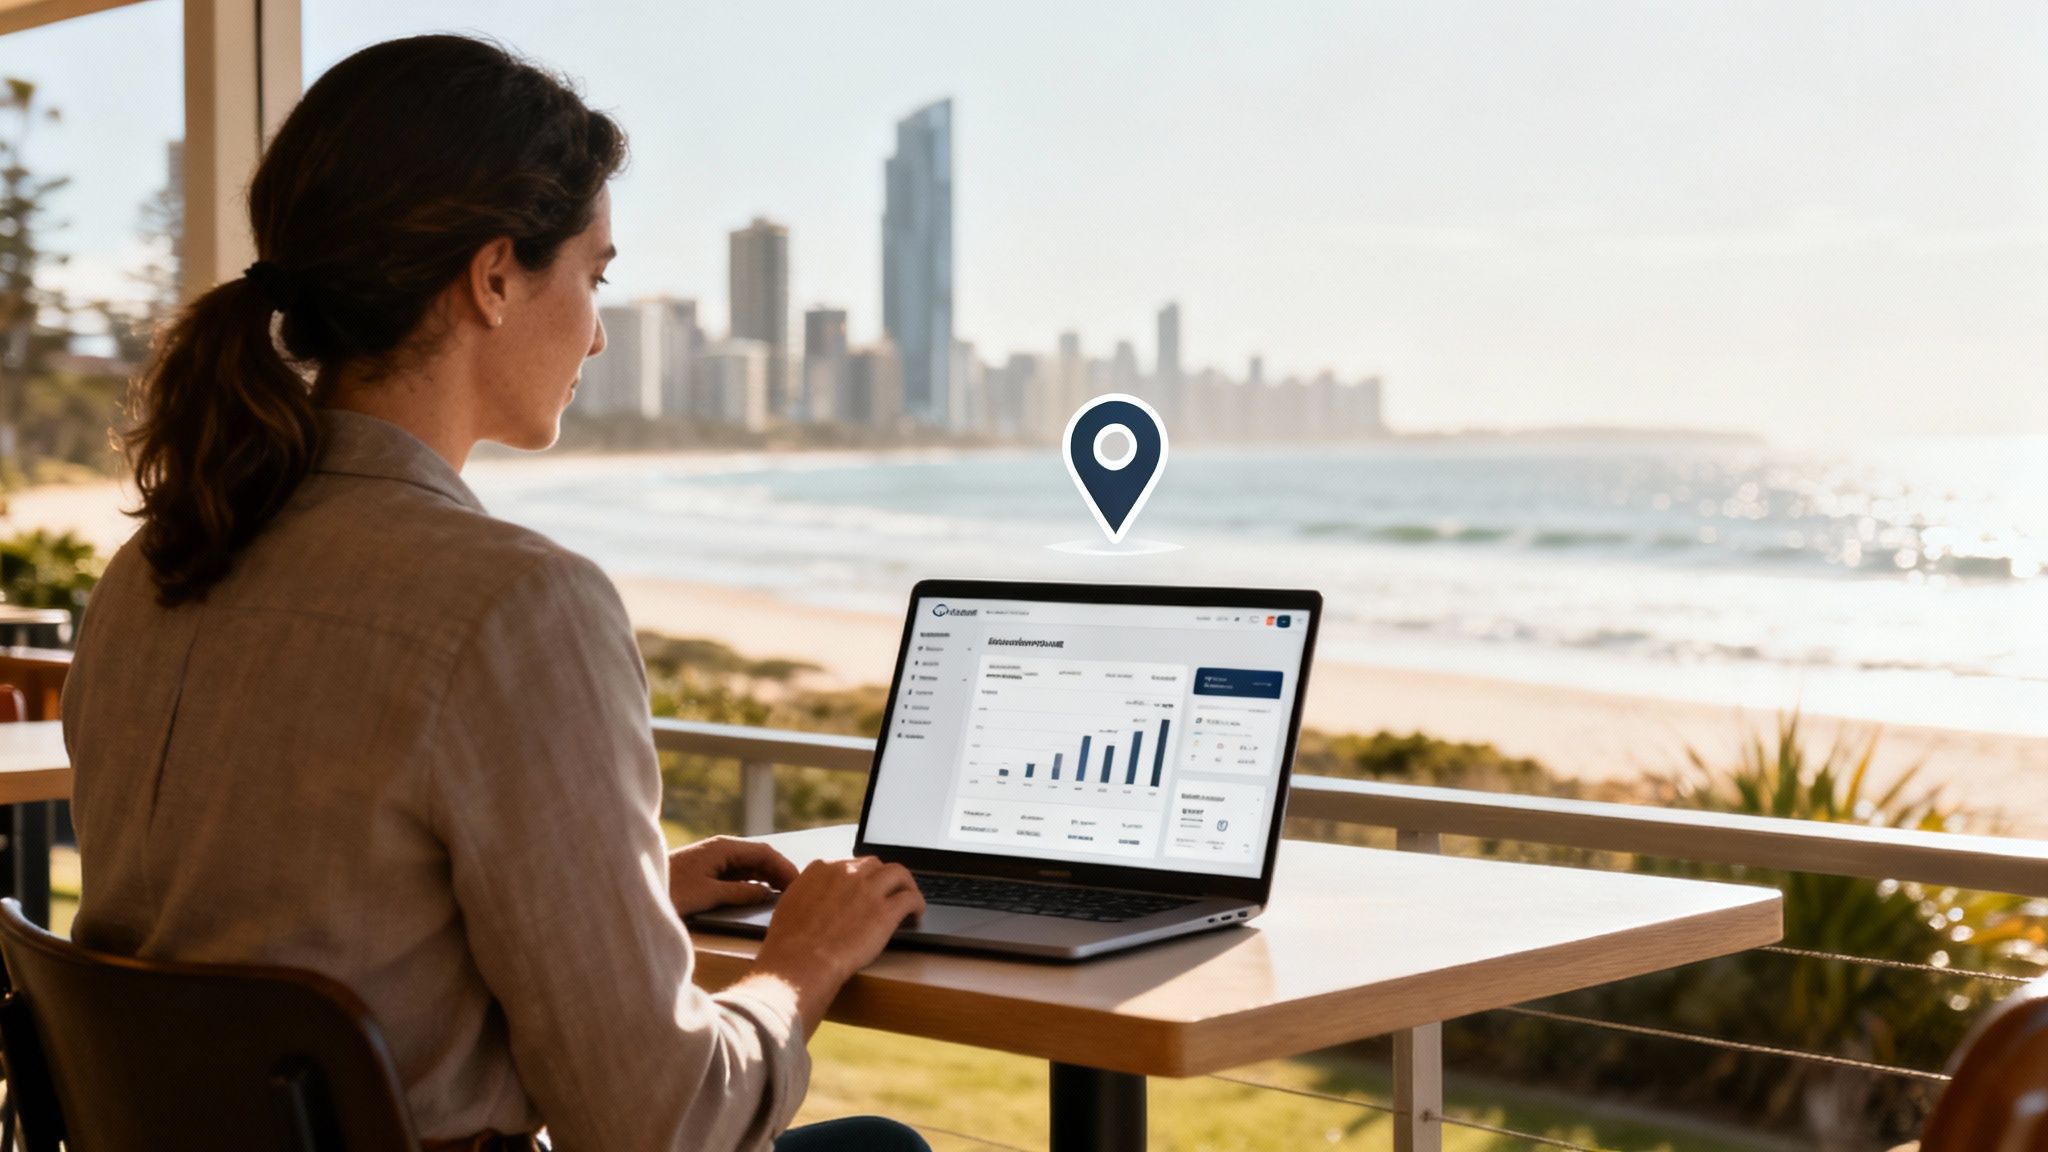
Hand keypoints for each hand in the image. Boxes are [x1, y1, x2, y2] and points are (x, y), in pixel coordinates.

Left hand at [667, 836, 799, 917]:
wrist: (632, 890)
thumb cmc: (668, 890)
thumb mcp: (708, 894)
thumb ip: (740, 893)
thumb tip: (765, 893)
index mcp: (724, 848)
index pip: (765, 853)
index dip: (785, 869)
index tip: (799, 885)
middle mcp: (720, 849)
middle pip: (759, 858)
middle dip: (779, 873)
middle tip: (797, 893)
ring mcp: (712, 860)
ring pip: (749, 866)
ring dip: (767, 878)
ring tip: (783, 896)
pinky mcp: (704, 872)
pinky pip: (737, 874)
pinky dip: (751, 883)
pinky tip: (758, 896)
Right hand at [749, 856, 925, 1033]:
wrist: (800, 961)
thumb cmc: (789, 942)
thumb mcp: (789, 905)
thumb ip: (807, 893)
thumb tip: (814, 897)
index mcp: (821, 870)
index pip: (848, 864)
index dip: (859, 877)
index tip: (863, 887)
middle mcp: (847, 873)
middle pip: (874, 865)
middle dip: (881, 877)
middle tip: (886, 891)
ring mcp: (868, 890)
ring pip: (898, 873)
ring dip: (905, 883)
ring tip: (909, 895)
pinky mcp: (886, 911)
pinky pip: (909, 898)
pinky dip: (916, 902)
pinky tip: (916, 912)